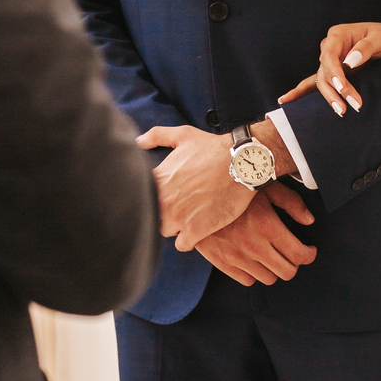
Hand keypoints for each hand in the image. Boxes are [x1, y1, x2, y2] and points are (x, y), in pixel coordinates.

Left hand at [136, 124, 249, 248]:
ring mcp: (178, 217)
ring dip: (174, 227)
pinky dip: (188, 240)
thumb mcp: (183, 135)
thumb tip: (139, 141)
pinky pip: (182, 245)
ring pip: (165, 231)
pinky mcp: (196, 230)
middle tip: (177, 206)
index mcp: (157, 180)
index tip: (164, 194)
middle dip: (161, 212)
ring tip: (187, 218)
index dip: (151, 196)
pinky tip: (195, 230)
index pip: (140, 196)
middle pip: (151, 216)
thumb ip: (157, 135)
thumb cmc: (213, 148)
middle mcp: (163, 201)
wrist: (241, 163)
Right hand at [196, 185, 316, 285]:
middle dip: (295, 264)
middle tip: (293, 253)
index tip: (309, 250)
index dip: (309, 254)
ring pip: (268, 278)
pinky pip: (246, 280)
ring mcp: (236, 256)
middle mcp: (254, 245)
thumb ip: (292, 203)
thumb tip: (309, 220)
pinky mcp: (221, 262)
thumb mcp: (267, 186)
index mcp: (267, 226)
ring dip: (275, 269)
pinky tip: (254, 259)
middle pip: (286, 272)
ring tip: (273, 255)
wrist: (195, 193)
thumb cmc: (235, 186)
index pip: (299, 254)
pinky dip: (254, 273)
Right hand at [278, 22, 380, 115]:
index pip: (329, 57)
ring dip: (330, 97)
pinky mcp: (334, 70)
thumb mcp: (380, 38)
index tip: (343, 88)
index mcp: (337, 35)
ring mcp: (331, 59)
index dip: (334, 74)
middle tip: (349, 107)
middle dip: (336, 91)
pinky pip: (316, 81)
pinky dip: (301, 91)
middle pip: (324, 72)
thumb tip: (349, 63)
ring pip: (322, 80)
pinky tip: (285, 101)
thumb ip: (365, 49)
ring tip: (342, 111)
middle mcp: (330, 47)